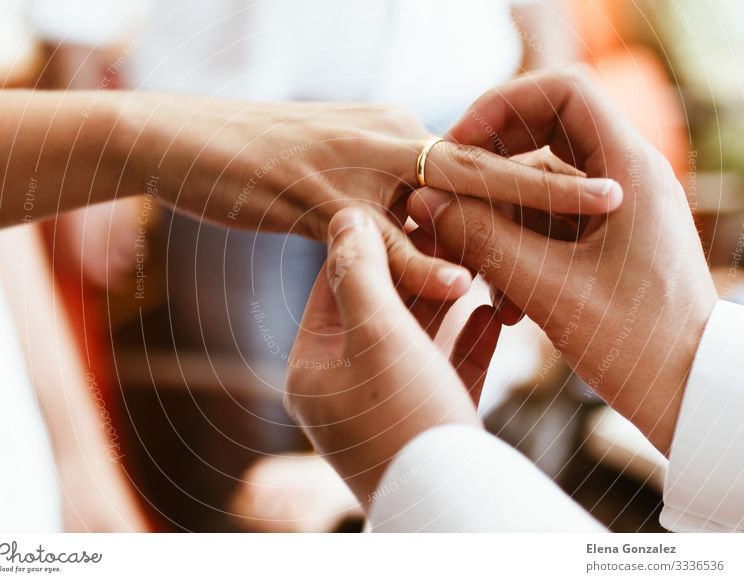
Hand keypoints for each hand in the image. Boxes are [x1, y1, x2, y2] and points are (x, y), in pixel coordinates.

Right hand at [119, 96, 621, 298]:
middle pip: (481, 162)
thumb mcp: (327, 168)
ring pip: (442, 195)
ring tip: (571, 233)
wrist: (179, 141)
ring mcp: (351, 168)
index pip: (473, 155)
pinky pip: (380, 237)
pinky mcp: (316, 201)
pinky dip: (421, 259)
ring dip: (509, 216)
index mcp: (390, 129)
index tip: (577, 200)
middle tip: (612, 195)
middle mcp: (382, 140)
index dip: (527, 179)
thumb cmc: (253, 160)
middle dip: (550, 181)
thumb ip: (376, 191)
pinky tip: (462, 275)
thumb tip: (410, 220)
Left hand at [284, 208, 501, 504]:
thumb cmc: (407, 417)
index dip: (372, 243)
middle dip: (416, 270)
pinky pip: (444, 372)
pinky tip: (489, 313)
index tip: (405, 207)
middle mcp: (342, 390)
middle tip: (449, 228)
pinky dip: (465, 343)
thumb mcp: (378, 334)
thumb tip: (342, 214)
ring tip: (474, 260)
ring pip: (415, 340)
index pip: (334, 287)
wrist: (454, 506)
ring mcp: (384, 411)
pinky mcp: (425, 427)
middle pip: (378, 312)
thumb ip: (359, 272)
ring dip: (445, 302)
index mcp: (312, 369)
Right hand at [407, 69, 717, 453]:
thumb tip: (424, 202)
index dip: (503, 104)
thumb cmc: (635, 343)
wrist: (688, 392)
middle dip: (491, 163)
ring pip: (542, 186)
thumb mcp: (546, 288)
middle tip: (447, 194)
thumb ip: (481, 238)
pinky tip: (504, 298)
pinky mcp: (607, 241)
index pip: (563, 90)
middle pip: (546, 134)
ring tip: (470, 264)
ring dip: (500, 216)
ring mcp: (617, 211)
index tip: (460, 143)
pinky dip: (519, 245)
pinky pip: (551, 223)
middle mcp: (626, 179)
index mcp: (628, 171)